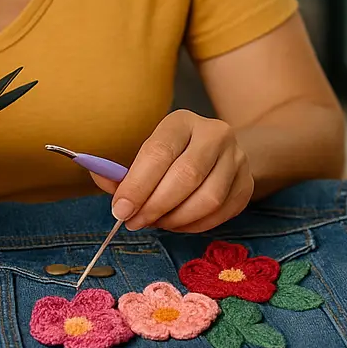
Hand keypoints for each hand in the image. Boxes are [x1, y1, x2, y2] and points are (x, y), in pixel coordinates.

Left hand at [93, 110, 252, 232]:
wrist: (219, 154)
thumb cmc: (174, 158)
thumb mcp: (148, 156)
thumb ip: (123, 173)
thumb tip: (100, 177)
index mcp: (183, 121)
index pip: (159, 152)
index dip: (137, 184)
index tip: (120, 209)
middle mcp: (215, 133)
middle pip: (186, 176)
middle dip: (155, 206)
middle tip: (136, 222)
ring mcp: (237, 158)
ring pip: (207, 198)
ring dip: (176, 219)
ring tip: (158, 223)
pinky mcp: (247, 183)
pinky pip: (221, 213)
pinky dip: (195, 226)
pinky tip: (179, 224)